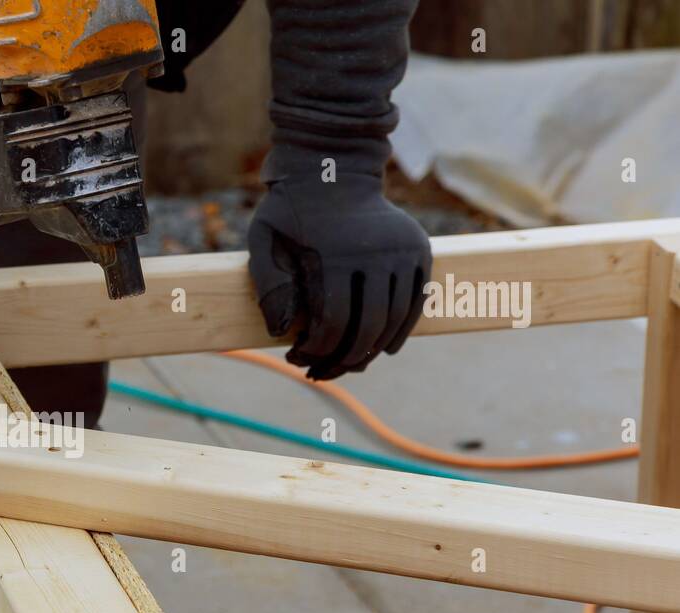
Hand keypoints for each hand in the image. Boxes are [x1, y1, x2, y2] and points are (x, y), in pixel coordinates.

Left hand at [247, 167, 431, 380]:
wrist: (334, 169)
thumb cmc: (290, 211)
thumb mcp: (263, 239)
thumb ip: (269, 283)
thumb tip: (281, 331)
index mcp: (334, 253)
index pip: (332, 322)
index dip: (315, 350)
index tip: (297, 358)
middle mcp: (375, 252)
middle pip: (367, 328)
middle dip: (344, 360)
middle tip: (322, 372)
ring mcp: (402, 251)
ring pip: (394, 320)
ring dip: (372, 352)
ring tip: (348, 364)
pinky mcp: (420, 250)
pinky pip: (416, 302)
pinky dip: (401, 330)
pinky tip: (383, 349)